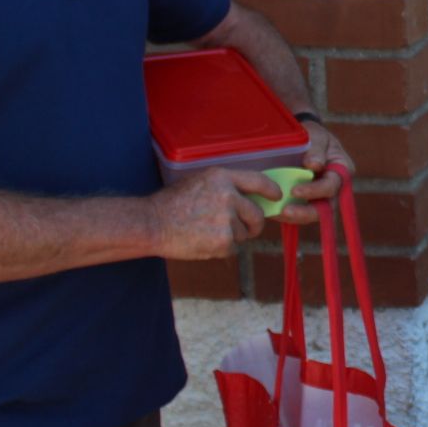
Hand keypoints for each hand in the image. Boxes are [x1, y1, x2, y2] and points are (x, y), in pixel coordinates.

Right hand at [151, 168, 270, 258]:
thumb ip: (224, 186)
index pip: (259, 181)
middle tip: (246, 229)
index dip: (271, 191)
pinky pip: (233, 247)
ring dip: (232, 236)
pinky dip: (222, 248)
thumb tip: (249, 196)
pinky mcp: (224, 240)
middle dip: (253, 224)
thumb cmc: (171, 203)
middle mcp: (228, 196)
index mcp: (222, 177)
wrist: (151, 224)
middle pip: (257, 214)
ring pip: (244, 233)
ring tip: (207, 232)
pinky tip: (203, 242)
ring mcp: (227, 219)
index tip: (276, 197)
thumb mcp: (198, 182)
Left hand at [280, 122, 355, 222]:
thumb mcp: (316, 135)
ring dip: (295, 217)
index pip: (332, 186)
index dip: (315, 191)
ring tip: (275, 213)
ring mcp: (320, 197)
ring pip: (312, 215)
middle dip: (306, 212)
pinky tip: (271, 211)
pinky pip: (298, 213)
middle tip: (285, 211)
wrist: (301, 139)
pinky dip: (285, 214)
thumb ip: (316, 149)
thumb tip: (314, 165)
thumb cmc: (312, 135)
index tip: (294, 191)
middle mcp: (334, 188)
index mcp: (342, 171)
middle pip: (326, 208)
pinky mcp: (306, 202)